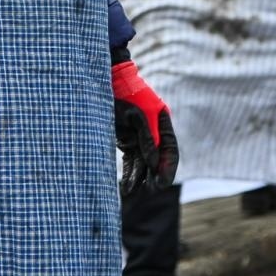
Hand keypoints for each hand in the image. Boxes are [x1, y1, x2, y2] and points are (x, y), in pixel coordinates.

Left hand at [112, 60, 178, 193]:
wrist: (105, 84)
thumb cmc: (122, 95)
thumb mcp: (135, 115)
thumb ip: (147, 138)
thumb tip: (153, 163)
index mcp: (162, 122)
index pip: (170, 150)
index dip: (168, 168)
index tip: (161, 184)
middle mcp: (154, 131)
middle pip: (158, 159)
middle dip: (153, 176)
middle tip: (149, 190)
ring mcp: (140, 137)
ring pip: (143, 163)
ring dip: (138, 177)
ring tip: (129, 191)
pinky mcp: (128, 141)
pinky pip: (132, 160)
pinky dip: (129, 172)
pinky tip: (126, 185)